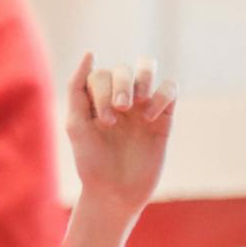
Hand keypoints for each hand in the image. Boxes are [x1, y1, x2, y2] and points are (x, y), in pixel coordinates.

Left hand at [66, 53, 176, 217]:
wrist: (114, 194)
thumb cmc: (91, 163)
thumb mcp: (76, 124)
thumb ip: (77, 87)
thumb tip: (90, 52)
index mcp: (96, 98)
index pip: (101, 75)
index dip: (103, 92)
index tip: (104, 122)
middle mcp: (119, 97)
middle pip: (123, 69)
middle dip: (122, 85)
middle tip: (120, 109)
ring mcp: (142, 106)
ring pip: (147, 68)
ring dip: (144, 77)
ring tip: (139, 101)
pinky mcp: (163, 118)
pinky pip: (170, 89)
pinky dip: (163, 95)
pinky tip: (152, 116)